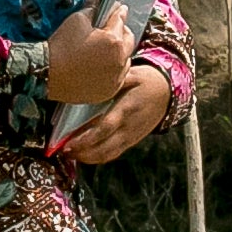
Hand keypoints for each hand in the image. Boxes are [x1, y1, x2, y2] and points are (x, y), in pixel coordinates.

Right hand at [45, 4, 136, 105]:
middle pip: (129, 41)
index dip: (119, 12)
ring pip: (125, 60)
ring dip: (120, 52)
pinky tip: (104, 65)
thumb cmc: (62, 46)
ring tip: (108, 48)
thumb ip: (91, 9)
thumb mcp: (76, 21)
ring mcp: (116, 78)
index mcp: (113, 40)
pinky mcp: (109, 91)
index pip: (120, 20)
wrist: (48, 75)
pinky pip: (118, 77)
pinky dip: (115, 69)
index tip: (120, 8)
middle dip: (122, 32)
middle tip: (114, 28)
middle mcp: (119, 60)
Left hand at [58, 59, 173, 165]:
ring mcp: (130, 137)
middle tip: (63, 151)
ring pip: (108, 155)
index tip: (69, 142)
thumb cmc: (146, 81)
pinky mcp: (131, 141)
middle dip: (83, 153)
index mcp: (127, 109)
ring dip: (88, 158)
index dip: (86, 139)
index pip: (105, 128)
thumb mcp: (133, 74)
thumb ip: (115, 79)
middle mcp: (129, 127)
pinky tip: (83, 155)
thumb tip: (93, 77)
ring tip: (69, 153)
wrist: (167, 94)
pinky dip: (97, 158)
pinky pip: (113, 154)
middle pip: (104, 148)